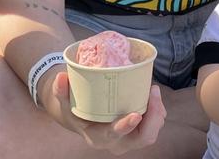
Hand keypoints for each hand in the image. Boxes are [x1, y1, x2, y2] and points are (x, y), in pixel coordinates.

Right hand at [48, 70, 167, 153]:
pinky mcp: (139, 132)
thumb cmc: (77, 110)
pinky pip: (154, 125)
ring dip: (157, 113)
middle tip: (153, 92)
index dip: (126, 126)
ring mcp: (130, 140)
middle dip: (153, 117)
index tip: (135, 114)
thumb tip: (61, 77)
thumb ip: (61, 91)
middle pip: (143, 138)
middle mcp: (117, 143)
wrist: (85, 120)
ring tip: (153, 91)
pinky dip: (157, 112)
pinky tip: (153, 97)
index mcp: (99, 137)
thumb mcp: (65, 103)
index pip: (114, 135)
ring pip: (152, 132)